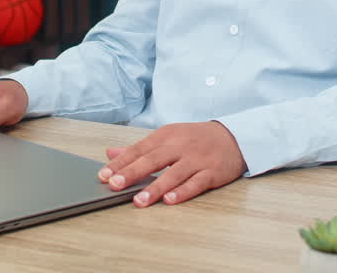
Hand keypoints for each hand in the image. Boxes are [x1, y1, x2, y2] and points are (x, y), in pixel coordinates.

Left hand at [98, 121, 244, 206]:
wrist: (233, 137)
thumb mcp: (167, 137)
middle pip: (153, 159)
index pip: (139, 149)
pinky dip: (183, 192)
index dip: (121, 162)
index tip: (103, 175)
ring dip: (155, 188)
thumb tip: (110, 153)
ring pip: (174, 174)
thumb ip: (139, 148)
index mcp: (166, 136)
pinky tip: (170, 201)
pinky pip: (196, 183)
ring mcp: (197, 159)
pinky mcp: (212, 172)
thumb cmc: (195, 139)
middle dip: (132, 172)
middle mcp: (180, 146)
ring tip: (139, 201)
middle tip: (114, 185)